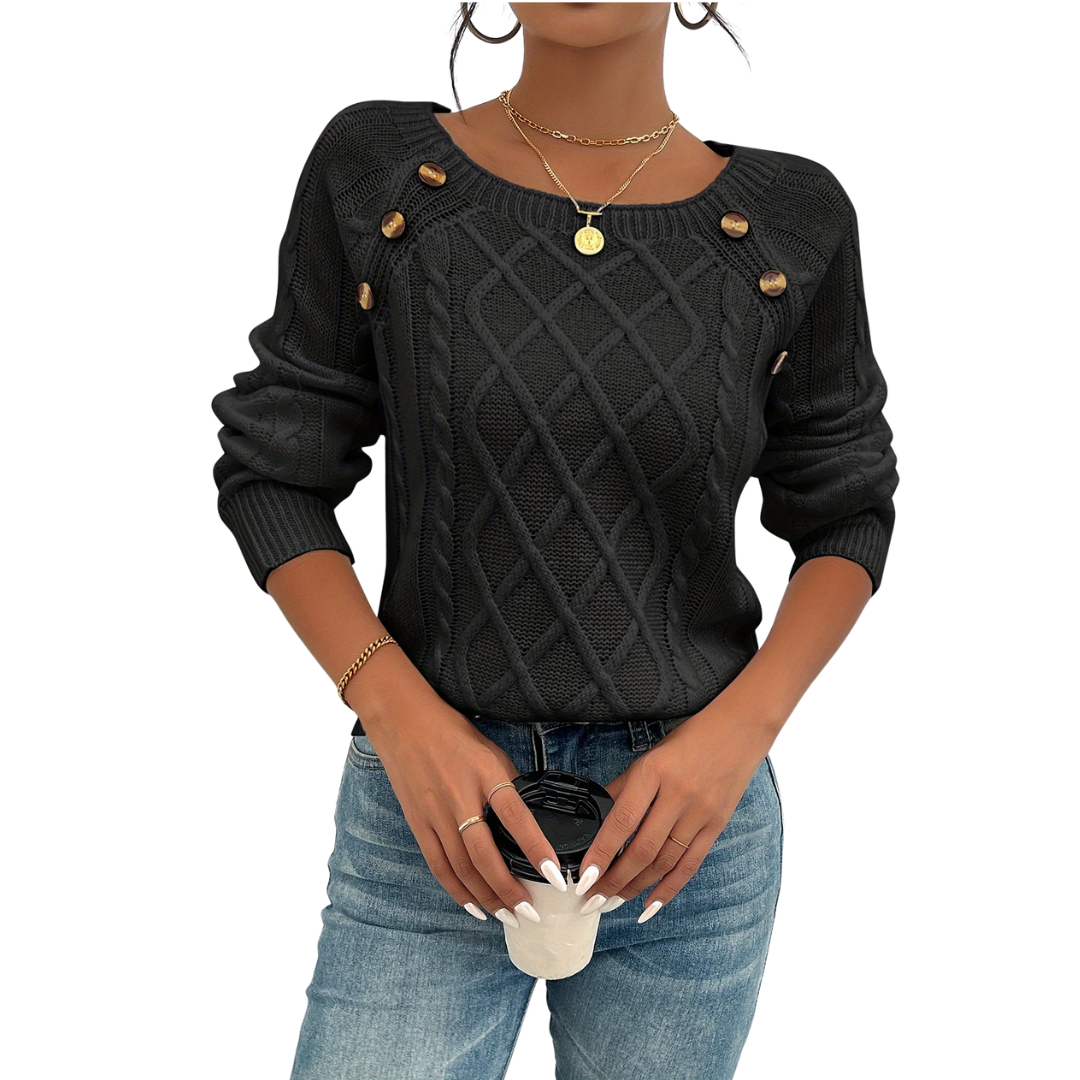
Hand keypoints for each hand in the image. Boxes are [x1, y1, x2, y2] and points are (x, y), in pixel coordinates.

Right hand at [360, 695, 568, 927]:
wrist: (403, 721)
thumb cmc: (452, 733)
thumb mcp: (490, 750)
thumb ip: (508, 784)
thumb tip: (529, 820)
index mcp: (484, 772)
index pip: (515, 816)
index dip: (536, 847)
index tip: (555, 874)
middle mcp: (459, 796)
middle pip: (485, 854)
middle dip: (509, 889)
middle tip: (531, 912)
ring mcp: (435, 813)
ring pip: (462, 867)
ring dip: (487, 897)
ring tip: (509, 917)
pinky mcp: (418, 823)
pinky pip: (438, 865)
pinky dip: (457, 891)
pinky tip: (474, 908)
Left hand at [574, 709, 776, 921]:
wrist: (740, 730)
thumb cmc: (689, 739)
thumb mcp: (650, 756)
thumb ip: (624, 787)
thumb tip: (597, 815)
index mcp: (653, 773)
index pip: (621, 821)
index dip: (601, 853)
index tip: (584, 877)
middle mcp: (676, 795)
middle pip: (642, 849)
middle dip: (614, 881)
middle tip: (592, 900)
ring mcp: (699, 813)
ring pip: (664, 862)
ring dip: (636, 887)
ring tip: (613, 903)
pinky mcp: (716, 826)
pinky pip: (690, 864)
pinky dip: (669, 889)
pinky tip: (650, 907)